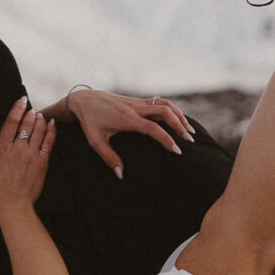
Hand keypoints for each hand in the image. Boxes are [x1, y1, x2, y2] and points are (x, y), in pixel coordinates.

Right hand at [0, 99, 52, 210]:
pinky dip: (51, 131)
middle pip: (26, 124)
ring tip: (39, 115)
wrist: (13, 206)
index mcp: (1, 149)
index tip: (21, 100)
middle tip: (30, 109)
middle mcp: (17, 149)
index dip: (17, 108)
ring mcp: (31, 155)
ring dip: (40, 120)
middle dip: (29, 114)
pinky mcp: (42, 163)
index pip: (11, 122)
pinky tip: (51, 124)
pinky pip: (49, 142)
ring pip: (39, 131)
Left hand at [68, 88, 195, 180]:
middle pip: (165, 111)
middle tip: (190, 141)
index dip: (166, 139)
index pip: (152, 128)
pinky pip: (161, 102)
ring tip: (190, 130)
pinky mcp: (138, 100)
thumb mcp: (95, 141)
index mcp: (126, 119)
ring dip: (180, 116)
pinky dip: (173, 110)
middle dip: (180, 125)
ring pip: (165, 104)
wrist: (85, 99)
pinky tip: (179, 121)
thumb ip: (109, 158)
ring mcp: (138, 102)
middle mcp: (135, 108)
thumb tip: (121, 175)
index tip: (177, 151)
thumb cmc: (90, 122)